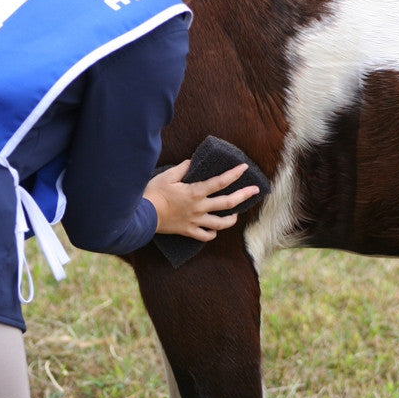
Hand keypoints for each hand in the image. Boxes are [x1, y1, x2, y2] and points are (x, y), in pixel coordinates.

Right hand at [143, 160, 258, 241]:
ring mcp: (195, 221)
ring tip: (236, 215)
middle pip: (227, 203)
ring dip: (231, 219)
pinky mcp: (188, 231)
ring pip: (220, 223)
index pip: (220, 182)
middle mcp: (199, 207)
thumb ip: (182, 168)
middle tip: (255, 190)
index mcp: (195, 192)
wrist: (143, 215)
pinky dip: (212, 233)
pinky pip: (205, 235)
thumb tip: (191, 162)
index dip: (234, 174)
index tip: (244, 168)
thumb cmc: (154, 193)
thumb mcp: (168, 176)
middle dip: (244, 195)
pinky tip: (215, 230)